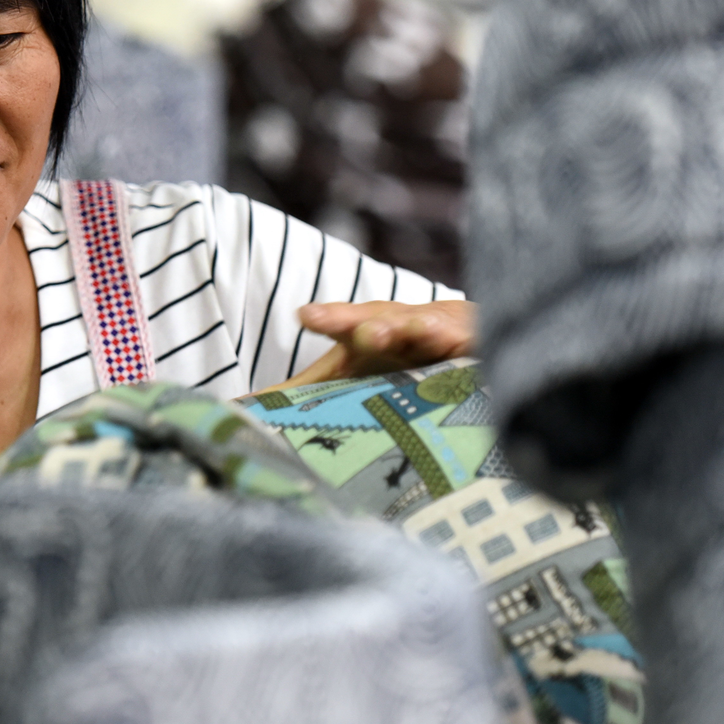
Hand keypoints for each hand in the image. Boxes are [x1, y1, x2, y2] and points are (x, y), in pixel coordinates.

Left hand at [267, 299, 475, 390]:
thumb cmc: (397, 357)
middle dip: (372, 324)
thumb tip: (242, 408)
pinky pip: (481, 350)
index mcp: (370, 330)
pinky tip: (476, 350)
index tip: (305, 315)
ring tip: (414, 334)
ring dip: (422, 330)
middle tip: (358, 332)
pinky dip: (476, 349)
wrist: (471, 338)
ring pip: (434, 328)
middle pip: (388, 320)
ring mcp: (446, 334)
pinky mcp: (481, 349)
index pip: (347, 323)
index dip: (330, 317)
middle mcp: (407, 326)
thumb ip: (302, 389)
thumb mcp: (350, 369)